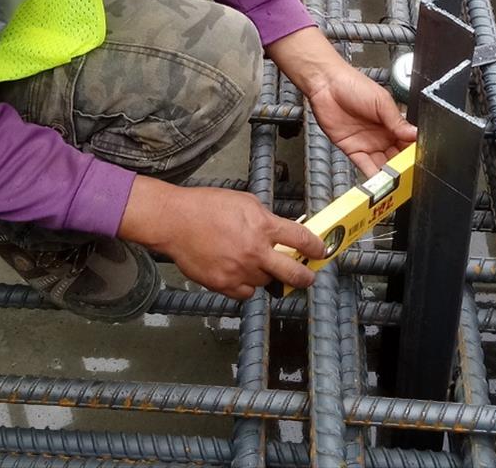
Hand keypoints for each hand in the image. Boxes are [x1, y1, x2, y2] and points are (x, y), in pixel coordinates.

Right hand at [118, 179, 325, 298]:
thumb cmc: (206, 206)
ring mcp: (239, 271)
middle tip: (306, 276)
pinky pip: (246, 293)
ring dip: (265, 275)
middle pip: (293, 274)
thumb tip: (279, 232)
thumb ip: (265, 219)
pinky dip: (246, 285)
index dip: (316, 247)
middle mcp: (255, 252)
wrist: (175, 221)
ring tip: (253, 263)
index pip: (302, 240)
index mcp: (263, 227)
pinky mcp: (223, 285)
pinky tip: (239, 273)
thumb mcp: (244, 202)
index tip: (320, 251)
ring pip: (265, 282)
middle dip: (305, 277)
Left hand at [303, 64, 417, 176]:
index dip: (413, 153)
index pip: (407, 143)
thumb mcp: (382, 101)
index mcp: (392, 123)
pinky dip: (372, 176)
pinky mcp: (352, 150)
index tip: (420, 162)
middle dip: (403, 168)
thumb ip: (397, 121)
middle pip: (396, 157)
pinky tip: (379, 182)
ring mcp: (367, 144)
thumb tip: (415, 134)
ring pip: (382, 165)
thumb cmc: (353, 85)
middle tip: (409, 176)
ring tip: (396, 182)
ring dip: (389, 175)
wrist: (327, 85)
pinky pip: (364, 166)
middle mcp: (382, 136)